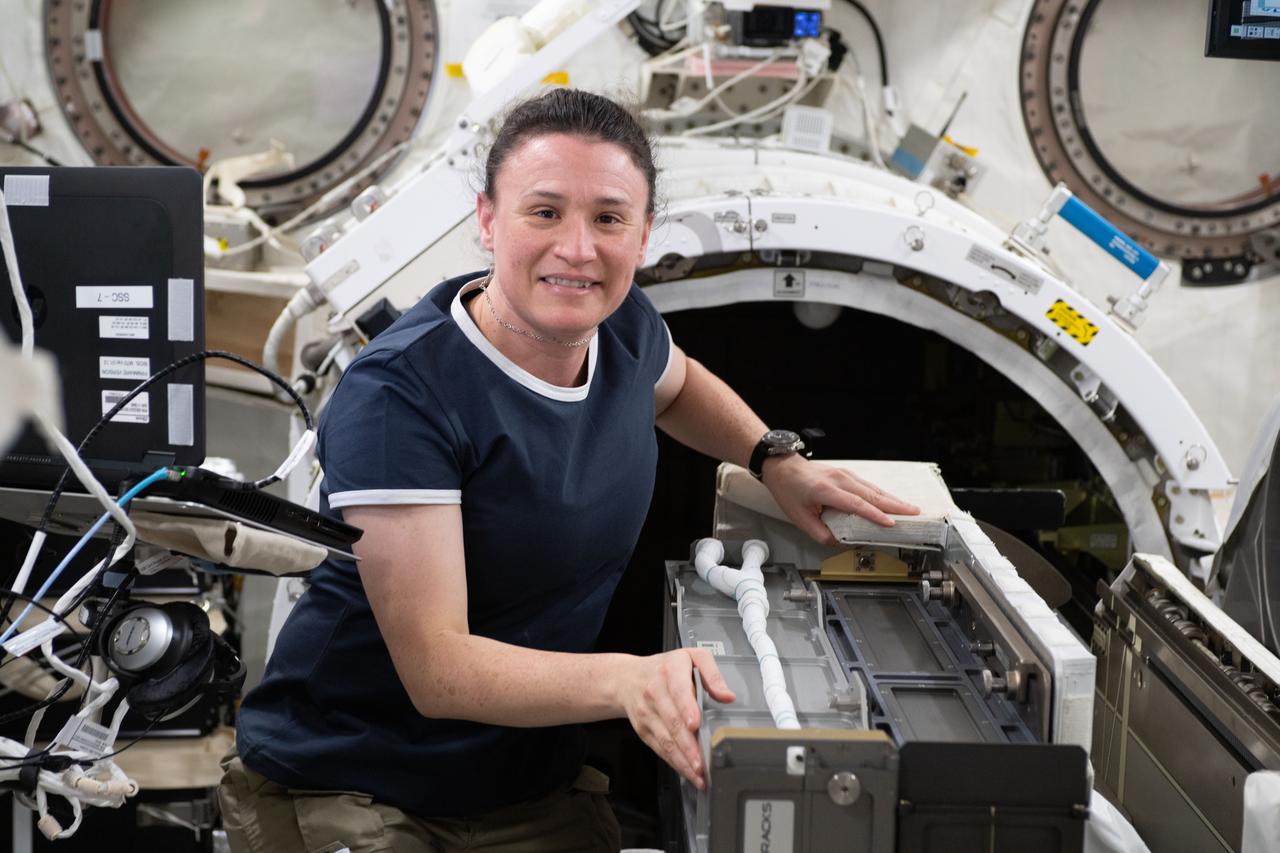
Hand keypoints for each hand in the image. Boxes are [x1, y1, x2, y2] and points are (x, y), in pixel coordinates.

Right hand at [619, 648, 735, 789]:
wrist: (627, 678)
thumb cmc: (665, 668)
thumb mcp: (692, 657)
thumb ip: (712, 674)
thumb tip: (727, 696)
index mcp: (670, 672)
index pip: (678, 691)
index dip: (686, 708)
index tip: (695, 724)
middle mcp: (655, 693)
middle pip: (672, 722)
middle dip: (688, 745)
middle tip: (702, 763)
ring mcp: (648, 714)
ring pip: (666, 740)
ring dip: (682, 760)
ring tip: (698, 775)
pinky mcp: (644, 730)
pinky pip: (660, 749)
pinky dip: (674, 763)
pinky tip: (688, 772)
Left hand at [761, 455, 919, 544]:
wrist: (783, 467)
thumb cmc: (789, 490)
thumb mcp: (800, 518)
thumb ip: (821, 533)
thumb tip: (841, 542)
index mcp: (826, 490)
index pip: (856, 504)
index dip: (874, 515)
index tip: (890, 523)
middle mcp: (839, 479)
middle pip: (872, 494)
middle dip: (895, 505)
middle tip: (914, 513)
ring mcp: (844, 474)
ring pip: (873, 488)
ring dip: (893, 499)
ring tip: (910, 509)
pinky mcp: (847, 474)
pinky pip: (868, 485)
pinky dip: (883, 494)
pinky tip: (892, 501)